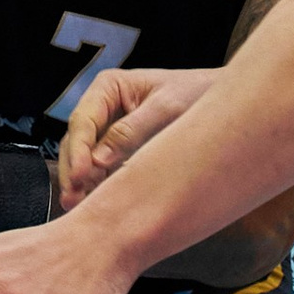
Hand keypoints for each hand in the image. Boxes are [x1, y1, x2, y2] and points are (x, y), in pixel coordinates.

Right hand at [57, 63, 214, 205]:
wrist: (220, 100)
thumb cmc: (196, 93)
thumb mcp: (166, 108)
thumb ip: (132, 131)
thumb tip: (98, 160)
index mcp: (109, 87)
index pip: (83, 121)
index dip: (78, 150)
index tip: (81, 175)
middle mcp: (102, 108)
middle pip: (76, 142)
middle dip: (73, 171)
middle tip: (73, 198)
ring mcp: (108, 130)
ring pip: (83, 159)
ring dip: (79, 183)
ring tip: (77, 206)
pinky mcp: (118, 151)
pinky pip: (99, 170)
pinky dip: (94, 187)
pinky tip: (92, 205)